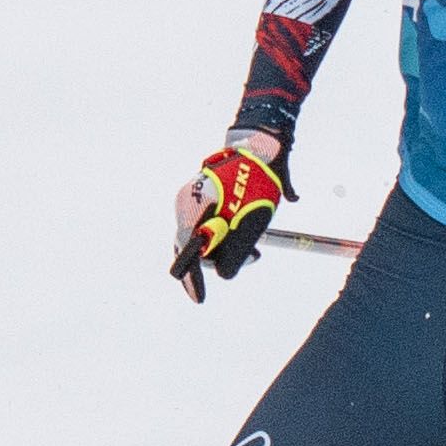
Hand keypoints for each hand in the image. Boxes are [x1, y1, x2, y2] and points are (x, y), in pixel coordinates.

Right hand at [170, 134, 290, 301]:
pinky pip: (206, 226)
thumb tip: (224, 275)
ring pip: (201, 238)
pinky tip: (248, 239)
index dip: (193, 278)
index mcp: (195, 207)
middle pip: (193, 247)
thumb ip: (236, 253)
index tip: (200, 298)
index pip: (187, 250)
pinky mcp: (201, 200)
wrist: (259, 147)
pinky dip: (224, 236)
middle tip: (253, 258)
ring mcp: (191, 200)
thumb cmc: (257, 183)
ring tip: (256, 248)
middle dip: (219, 259)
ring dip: (226, 247)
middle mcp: (186, 203)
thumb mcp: (252, 223)